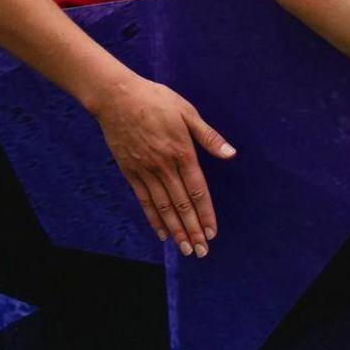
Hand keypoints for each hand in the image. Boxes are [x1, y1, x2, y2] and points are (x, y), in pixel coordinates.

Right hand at [91, 76, 233, 252]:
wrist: (118, 98)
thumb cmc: (158, 101)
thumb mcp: (189, 113)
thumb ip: (209, 137)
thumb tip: (231, 154)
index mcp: (183, 152)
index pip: (197, 191)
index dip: (206, 213)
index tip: (213, 232)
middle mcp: (164, 167)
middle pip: (181, 205)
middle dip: (193, 230)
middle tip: (201, 251)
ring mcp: (145, 171)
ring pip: (163, 207)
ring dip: (175, 230)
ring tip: (185, 248)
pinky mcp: (130, 172)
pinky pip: (144, 200)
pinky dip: (154, 218)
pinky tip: (162, 232)